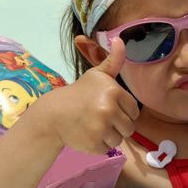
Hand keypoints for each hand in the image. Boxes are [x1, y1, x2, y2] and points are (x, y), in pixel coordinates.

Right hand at [37, 37, 139, 153]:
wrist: (53, 113)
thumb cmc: (80, 92)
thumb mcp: (97, 74)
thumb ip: (113, 60)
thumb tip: (119, 39)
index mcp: (114, 92)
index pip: (134, 111)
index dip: (123, 111)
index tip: (109, 107)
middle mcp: (109, 109)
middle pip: (129, 127)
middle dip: (118, 125)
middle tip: (102, 118)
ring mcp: (101, 128)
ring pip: (119, 139)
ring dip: (109, 136)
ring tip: (95, 125)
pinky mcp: (93, 143)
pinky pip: (107, 149)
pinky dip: (99, 145)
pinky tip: (88, 134)